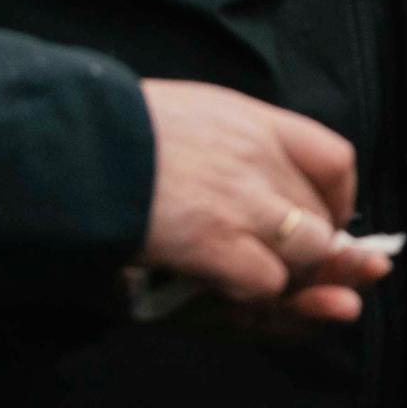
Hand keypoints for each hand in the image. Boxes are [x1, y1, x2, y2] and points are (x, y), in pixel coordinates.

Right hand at [136, 81, 388, 325]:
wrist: (70, 144)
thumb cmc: (111, 130)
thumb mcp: (186, 113)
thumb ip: (228, 141)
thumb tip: (254, 172)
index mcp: (255, 121)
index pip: (335, 160)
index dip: (336, 201)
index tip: (321, 221)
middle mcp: (261, 158)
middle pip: (324, 218)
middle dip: (313, 255)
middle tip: (281, 270)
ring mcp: (244, 201)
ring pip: (309, 254)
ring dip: (284, 276)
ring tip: (242, 278)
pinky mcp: (217, 241)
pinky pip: (268, 282)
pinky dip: (249, 294)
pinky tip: (216, 286)